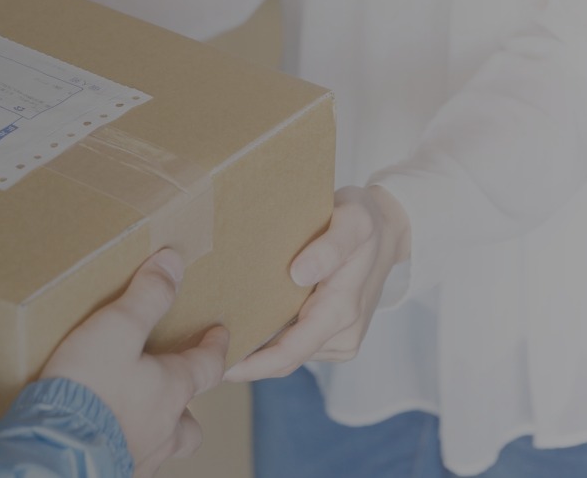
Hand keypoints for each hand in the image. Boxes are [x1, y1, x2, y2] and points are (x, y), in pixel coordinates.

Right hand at [41, 249, 229, 476]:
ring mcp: (140, 457)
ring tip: (134, 415)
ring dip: (156, 430)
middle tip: (171, 390)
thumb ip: (146, 296)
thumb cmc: (89, 388)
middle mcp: (164, 429)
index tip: (220, 333)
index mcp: (172, 390)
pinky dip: (124, 446)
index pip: (208, 366)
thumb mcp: (116, 328)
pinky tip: (103, 436)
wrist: (56, 451)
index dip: (215, 346)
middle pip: (190, 422)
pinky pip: (129, 460)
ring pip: (161, 445)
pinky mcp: (113, 472)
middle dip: (185, 405)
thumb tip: (173, 263)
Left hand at [225, 185, 408, 381]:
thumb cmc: (365, 221)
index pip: (289, 352)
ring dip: (255, 352)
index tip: (214, 364)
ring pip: (288, 355)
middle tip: (197, 354)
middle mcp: (342, 335)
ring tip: (210, 339)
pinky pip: (296, 345)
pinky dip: (269, 341)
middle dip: (244, 364)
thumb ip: (329, 247)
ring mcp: (339, 339)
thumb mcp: (353, 221)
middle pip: (283, 361)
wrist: (388, 230)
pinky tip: (241, 326)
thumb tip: (299, 274)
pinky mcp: (333, 336)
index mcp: (341, 312)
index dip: (251, 365)